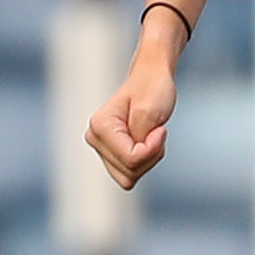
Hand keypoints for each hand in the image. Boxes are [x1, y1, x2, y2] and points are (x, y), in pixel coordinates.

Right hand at [86, 48, 178, 189]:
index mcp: (100, 126)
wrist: (151, 78)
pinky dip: (144, 161)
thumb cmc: (152, 88)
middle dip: (150, 154)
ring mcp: (102, 147)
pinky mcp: (111, 154)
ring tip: (150, 135)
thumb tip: (135, 160)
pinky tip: (146, 143)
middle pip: (130, 171)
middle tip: (155, 131)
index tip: (159, 129)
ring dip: (148, 159)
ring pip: (129, 176)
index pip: (131, 159)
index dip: (152, 148)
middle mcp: (95, 138)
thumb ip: (141, 140)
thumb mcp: (150, 112)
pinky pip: (130, 174)